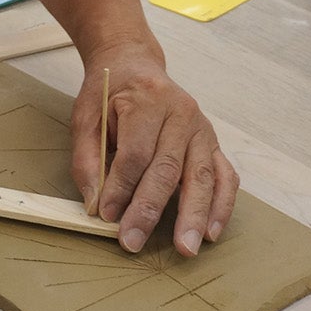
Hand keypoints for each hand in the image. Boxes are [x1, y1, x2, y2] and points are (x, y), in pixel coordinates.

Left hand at [70, 43, 238, 256]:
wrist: (134, 64)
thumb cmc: (108, 92)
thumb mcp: (85, 115)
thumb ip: (87, 159)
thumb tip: (95, 204)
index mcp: (146, 99)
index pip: (136, 152)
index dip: (121, 187)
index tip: (107, 215)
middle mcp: (181, 112)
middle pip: (168, 168)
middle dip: (150, 209)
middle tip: (135, 241)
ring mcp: (202, 127)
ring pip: (201, 176)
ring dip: (194, 215)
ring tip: (186, 246)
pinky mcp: (213, 142)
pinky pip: (224, 176)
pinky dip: (222, 205)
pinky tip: (212, 231)